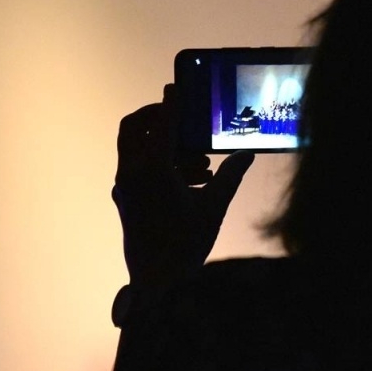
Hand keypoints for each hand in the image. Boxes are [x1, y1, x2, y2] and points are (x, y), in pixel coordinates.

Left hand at [113, 84, 254, 292]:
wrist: (158, 284)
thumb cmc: (186, 245)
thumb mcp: (214, 206)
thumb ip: (231, 175)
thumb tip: (247, 155)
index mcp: (152, 169)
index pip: (162, 123)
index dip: (172, 102)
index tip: (176, 86)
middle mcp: (131, 174)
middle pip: (133, 127)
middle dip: (156, 118)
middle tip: (180, 119)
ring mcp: (124, 188)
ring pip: (135, 149)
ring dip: (163, 146)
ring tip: (200, 164)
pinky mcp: (124, 201)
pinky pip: (136, 169)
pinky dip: (157, 164)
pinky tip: (190, 181)